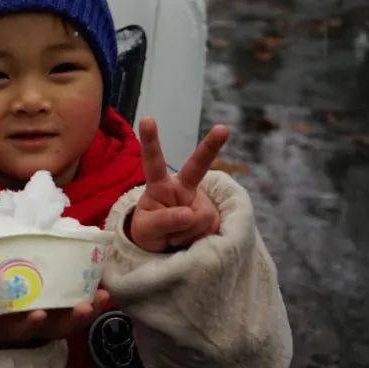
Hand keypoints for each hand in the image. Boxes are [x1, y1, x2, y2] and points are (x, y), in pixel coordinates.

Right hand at [0, 282, 109, 348]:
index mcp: (6, 328)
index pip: (19, 329)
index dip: (29, 324)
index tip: (39, 314)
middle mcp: (29, 329)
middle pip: (54, 329)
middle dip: (70, 320)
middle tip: (83, 307)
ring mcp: (46, 323)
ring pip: (69, 322)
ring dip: (87, 311)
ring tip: (104, 297)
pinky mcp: (56, 312)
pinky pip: (76, 311)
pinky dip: (92, 304)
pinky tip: (106, 290)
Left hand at [129, 117, 228, 252]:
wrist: (166, 248)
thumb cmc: (149, 231)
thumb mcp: (146, 229)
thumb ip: (162, 221)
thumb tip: (189, 214)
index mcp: (160, 185)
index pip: (154, 162)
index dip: (150, 141)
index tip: (146, 119)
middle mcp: (183, 188)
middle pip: (198, 165)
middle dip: (211, 146)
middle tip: (223, 128)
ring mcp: (200, 202)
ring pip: (195, 218)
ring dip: (181, 233)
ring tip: (173, 236)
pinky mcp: (213, 219)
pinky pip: (205, 231)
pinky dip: (193, 241)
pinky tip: (188, 239)